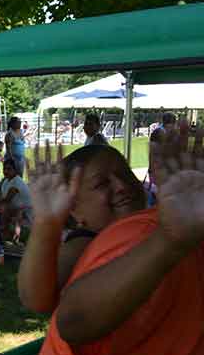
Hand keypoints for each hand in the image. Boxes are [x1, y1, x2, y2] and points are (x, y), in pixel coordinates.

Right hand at [26, 141, 79, 225]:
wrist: (50, 219)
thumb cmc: (62, 209)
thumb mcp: (72, 193)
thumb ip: (75, 179)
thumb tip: (78, 165)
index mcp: (60, 179)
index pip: (60, 163)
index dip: (59, 153)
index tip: (60, 143)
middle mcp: (50, 178)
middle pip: (48, 161)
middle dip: (47, 150)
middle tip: (46, 139)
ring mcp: (41, 181)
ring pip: (39, 164)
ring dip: (38, 155)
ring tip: (36, 144)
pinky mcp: (33, 186)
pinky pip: (30, 173)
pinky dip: (28, 165)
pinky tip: (27, 157)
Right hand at [156, 125, 203, 248]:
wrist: (186, 234)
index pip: (203, 154)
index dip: (202, 140)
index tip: (201, 125)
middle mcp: (189, 176)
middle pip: (187, 151)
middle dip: (186, 136)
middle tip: (184, 120)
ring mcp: (176, 180)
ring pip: (172, 156)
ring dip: (171, 141)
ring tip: (170, 126)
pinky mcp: (164, 186)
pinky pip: (159, 167)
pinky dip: (156, 154)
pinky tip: (155, 142)